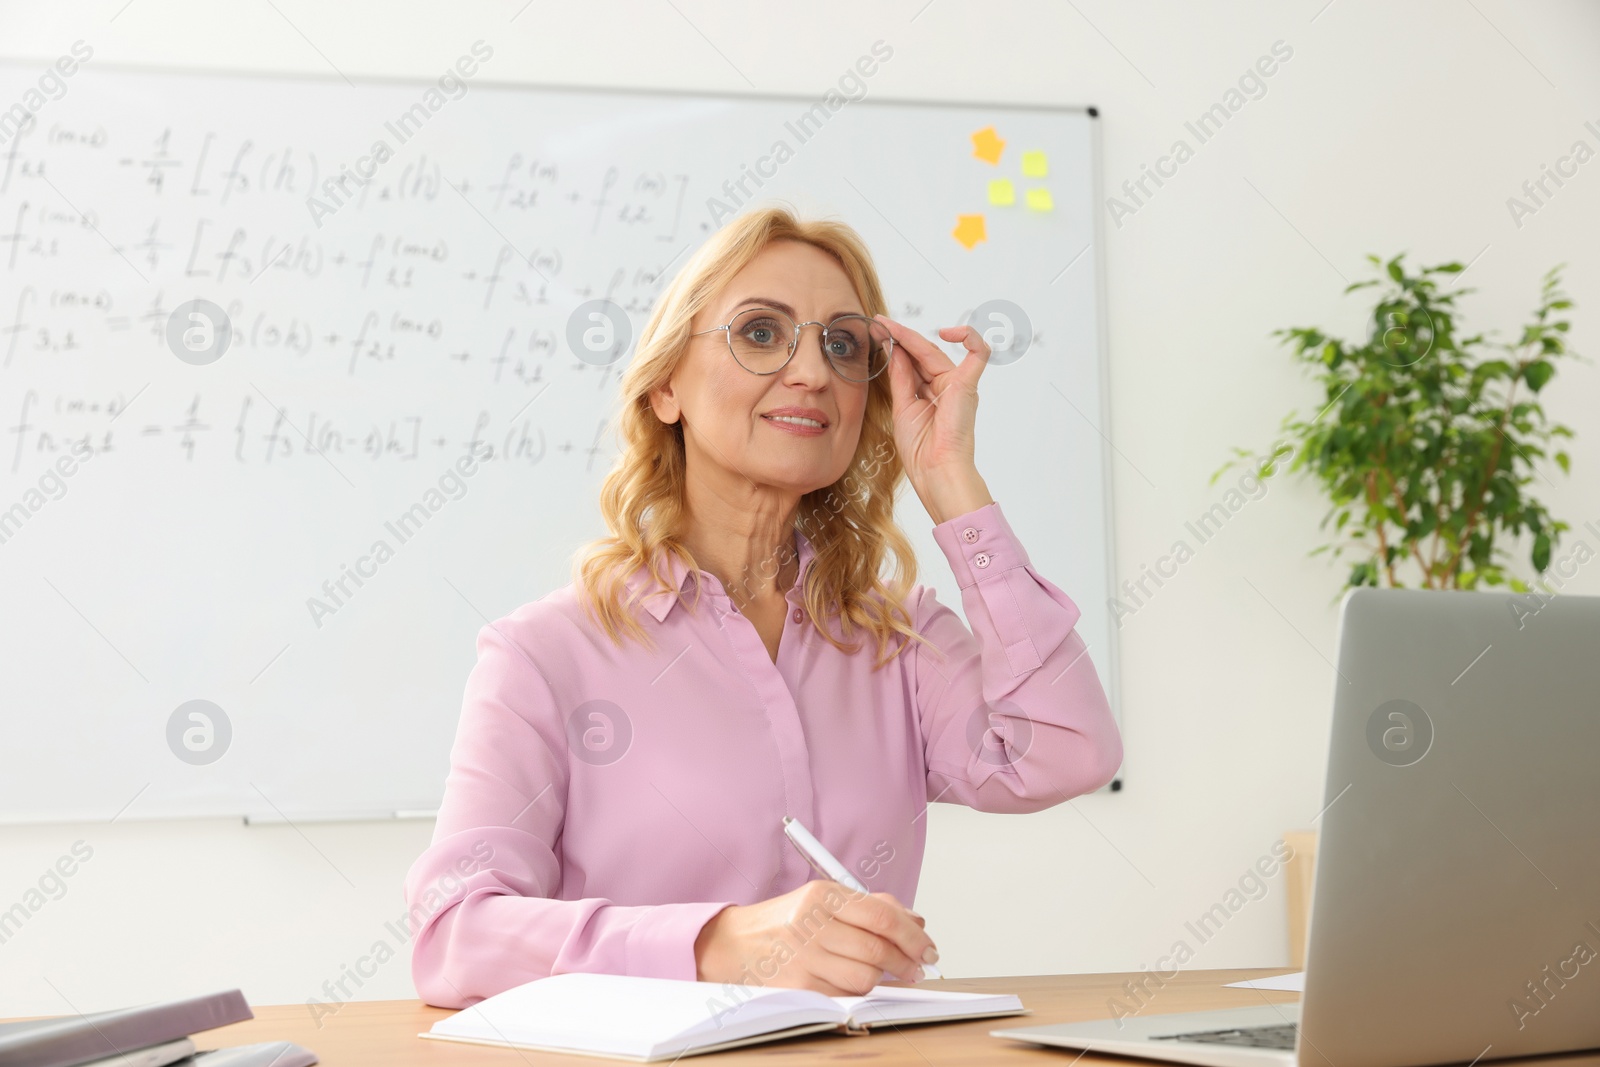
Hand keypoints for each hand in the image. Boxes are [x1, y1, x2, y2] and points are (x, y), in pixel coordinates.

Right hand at [694, 880, 937, 995]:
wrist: (732, 945)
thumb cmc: (783, 922)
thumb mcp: (822, 900)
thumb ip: (869, 907)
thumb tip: (915, 922)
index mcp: (822, 896)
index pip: (881, 916)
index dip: (913, 935)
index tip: (928, 947)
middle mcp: (811, 925)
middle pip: (877, 949)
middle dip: (907, 962)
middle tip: (917, 967)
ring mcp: (803, 958)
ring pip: (865, 978)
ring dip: (881, 979)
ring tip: (882, 973)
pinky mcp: (797, 987)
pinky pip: (844, 995)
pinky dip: (857, 991)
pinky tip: (853, 981)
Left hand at [876, 315, 993, 523]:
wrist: (934, 470)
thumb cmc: (920, 449)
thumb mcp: (903, 406)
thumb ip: (901, 378)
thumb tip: (896, 351)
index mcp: (931, 394)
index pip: (913, 362)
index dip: (896, 346)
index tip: (877, 332)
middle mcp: (946, 387)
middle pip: (922, 353)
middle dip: (899, 337)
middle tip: (878, 323)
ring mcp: (958, 384)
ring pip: (935, 351)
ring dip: (910, 337)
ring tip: (888, 327)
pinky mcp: (967, 385)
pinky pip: (979, 354)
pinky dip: (970, 338)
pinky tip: (949, 332)